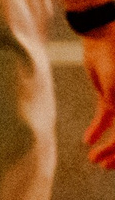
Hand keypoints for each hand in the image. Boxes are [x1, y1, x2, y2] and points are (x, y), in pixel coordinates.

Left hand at [80, 29, 114, 170]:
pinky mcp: (111, 97)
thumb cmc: (114, 55)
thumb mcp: (114, 80)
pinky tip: (89, 140)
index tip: (113, 162)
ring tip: (95, 160)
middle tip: (103, 166)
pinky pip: (106, 117)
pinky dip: (98, 128)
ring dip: (110, 147)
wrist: (105, 33)